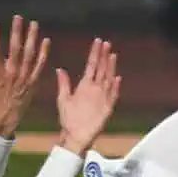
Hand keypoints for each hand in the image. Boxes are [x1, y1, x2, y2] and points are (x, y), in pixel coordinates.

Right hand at [0, 16, 51, 138]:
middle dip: (16, 32)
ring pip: (30, 53)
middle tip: (18, 17)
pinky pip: (40, 65)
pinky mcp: (34, 80)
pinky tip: (46, 40)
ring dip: (32, 38)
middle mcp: (12, 72)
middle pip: (15, 48)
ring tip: (34, 23)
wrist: (6, 116)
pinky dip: (44, 53)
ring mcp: (24, 76)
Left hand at [56, 38, 121, 156]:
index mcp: (85, 85)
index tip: (98, 41)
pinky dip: (115, 87)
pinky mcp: (107, 107)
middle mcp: (95, 88)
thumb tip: (59, 69)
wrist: (74, 136)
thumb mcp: (63, 99)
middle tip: (107, 43)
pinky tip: (118, 78)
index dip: (95, 53)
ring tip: (113, 55)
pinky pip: (112, 95)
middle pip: (101, 69)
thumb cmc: (68, 118)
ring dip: (111, 67)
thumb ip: (64, 84)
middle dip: (104, 56)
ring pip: (108, 79)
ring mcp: (102, 97)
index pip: (92, 65)